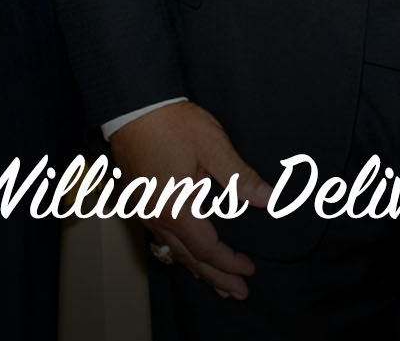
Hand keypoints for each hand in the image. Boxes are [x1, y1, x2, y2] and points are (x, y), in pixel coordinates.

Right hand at [111, 101, 264, 299]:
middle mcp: (158, 217)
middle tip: (237, 293)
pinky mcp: (140, 203)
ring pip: (173, 251)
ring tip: (216, 284)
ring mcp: (146, 212)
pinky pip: (161, 239)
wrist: (132, 106)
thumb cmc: (170, 123)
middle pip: (189, 258)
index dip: (229, 262)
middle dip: (215, 277)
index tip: (249, 269)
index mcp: (177, 207)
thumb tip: (266, 199)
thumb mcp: (212, 146)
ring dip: (197, 270)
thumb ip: (239, 177)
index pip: (207, 248)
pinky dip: (179, 253)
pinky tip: (186, 255)